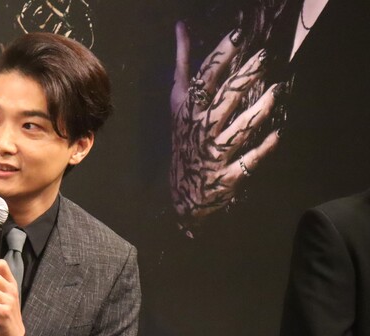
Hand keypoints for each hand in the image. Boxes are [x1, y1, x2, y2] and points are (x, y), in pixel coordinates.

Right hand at [170, 22, 280, 225]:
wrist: (184, 189)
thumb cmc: (185, 137)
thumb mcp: (179, 101)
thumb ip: (183, 64)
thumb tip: (181, 26)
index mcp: (189, 110)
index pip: (204, 79)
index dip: (220, 57)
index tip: (238, 36)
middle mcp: (201, 129)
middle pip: (224, 101)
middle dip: (243, 79)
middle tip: (264, 57)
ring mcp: (214, 153)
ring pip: (237, 130)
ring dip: (257, 111)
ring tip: (276, 91)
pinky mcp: (226, 174)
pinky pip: (247, 162)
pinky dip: (262, 150)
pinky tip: (277, 135)